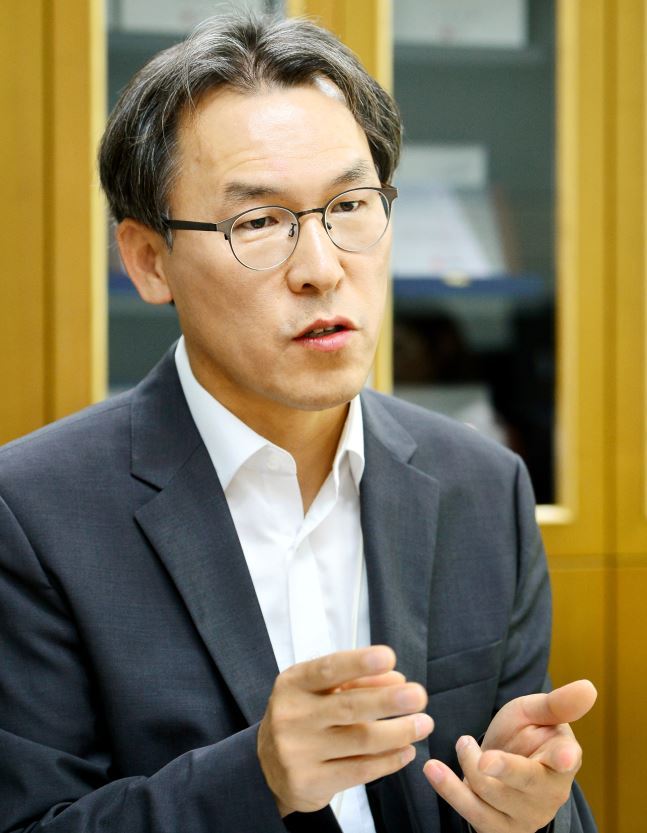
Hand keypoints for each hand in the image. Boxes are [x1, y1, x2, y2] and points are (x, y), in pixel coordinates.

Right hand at [257, 646, 433, 816]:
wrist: (268, 765)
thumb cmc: (304, 716)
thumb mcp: (319, 691)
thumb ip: (355, 681)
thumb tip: (396, 679)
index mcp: (293, 684)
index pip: (328, 669)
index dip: (359, 663)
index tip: (389, 657)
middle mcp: (292, 716)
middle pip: (349, 706)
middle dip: (389, 700)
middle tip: (419, 696)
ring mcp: (299, 752)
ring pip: (361, 740)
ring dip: (400, 732)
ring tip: (423, 724)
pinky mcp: (310, 782)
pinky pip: (361, 770)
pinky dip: (389, 760)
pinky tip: (406, 750)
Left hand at [422, 679, 596, 832]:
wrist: (499, 762)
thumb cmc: (525, 734)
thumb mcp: (536, 712)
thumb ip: (556, 704)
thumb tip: (590, 686)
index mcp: (563, 759)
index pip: (566, 760)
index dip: (563, 758)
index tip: (562, 756)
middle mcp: (547, 794)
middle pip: (526, 783)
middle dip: (506, 770)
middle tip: (483, 757)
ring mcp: (523, 816)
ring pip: (493, 797)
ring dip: (468, 771)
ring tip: (460, 742)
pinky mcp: (497, 828)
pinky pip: (472, 814)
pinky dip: (450, 791)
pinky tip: (433, 769)